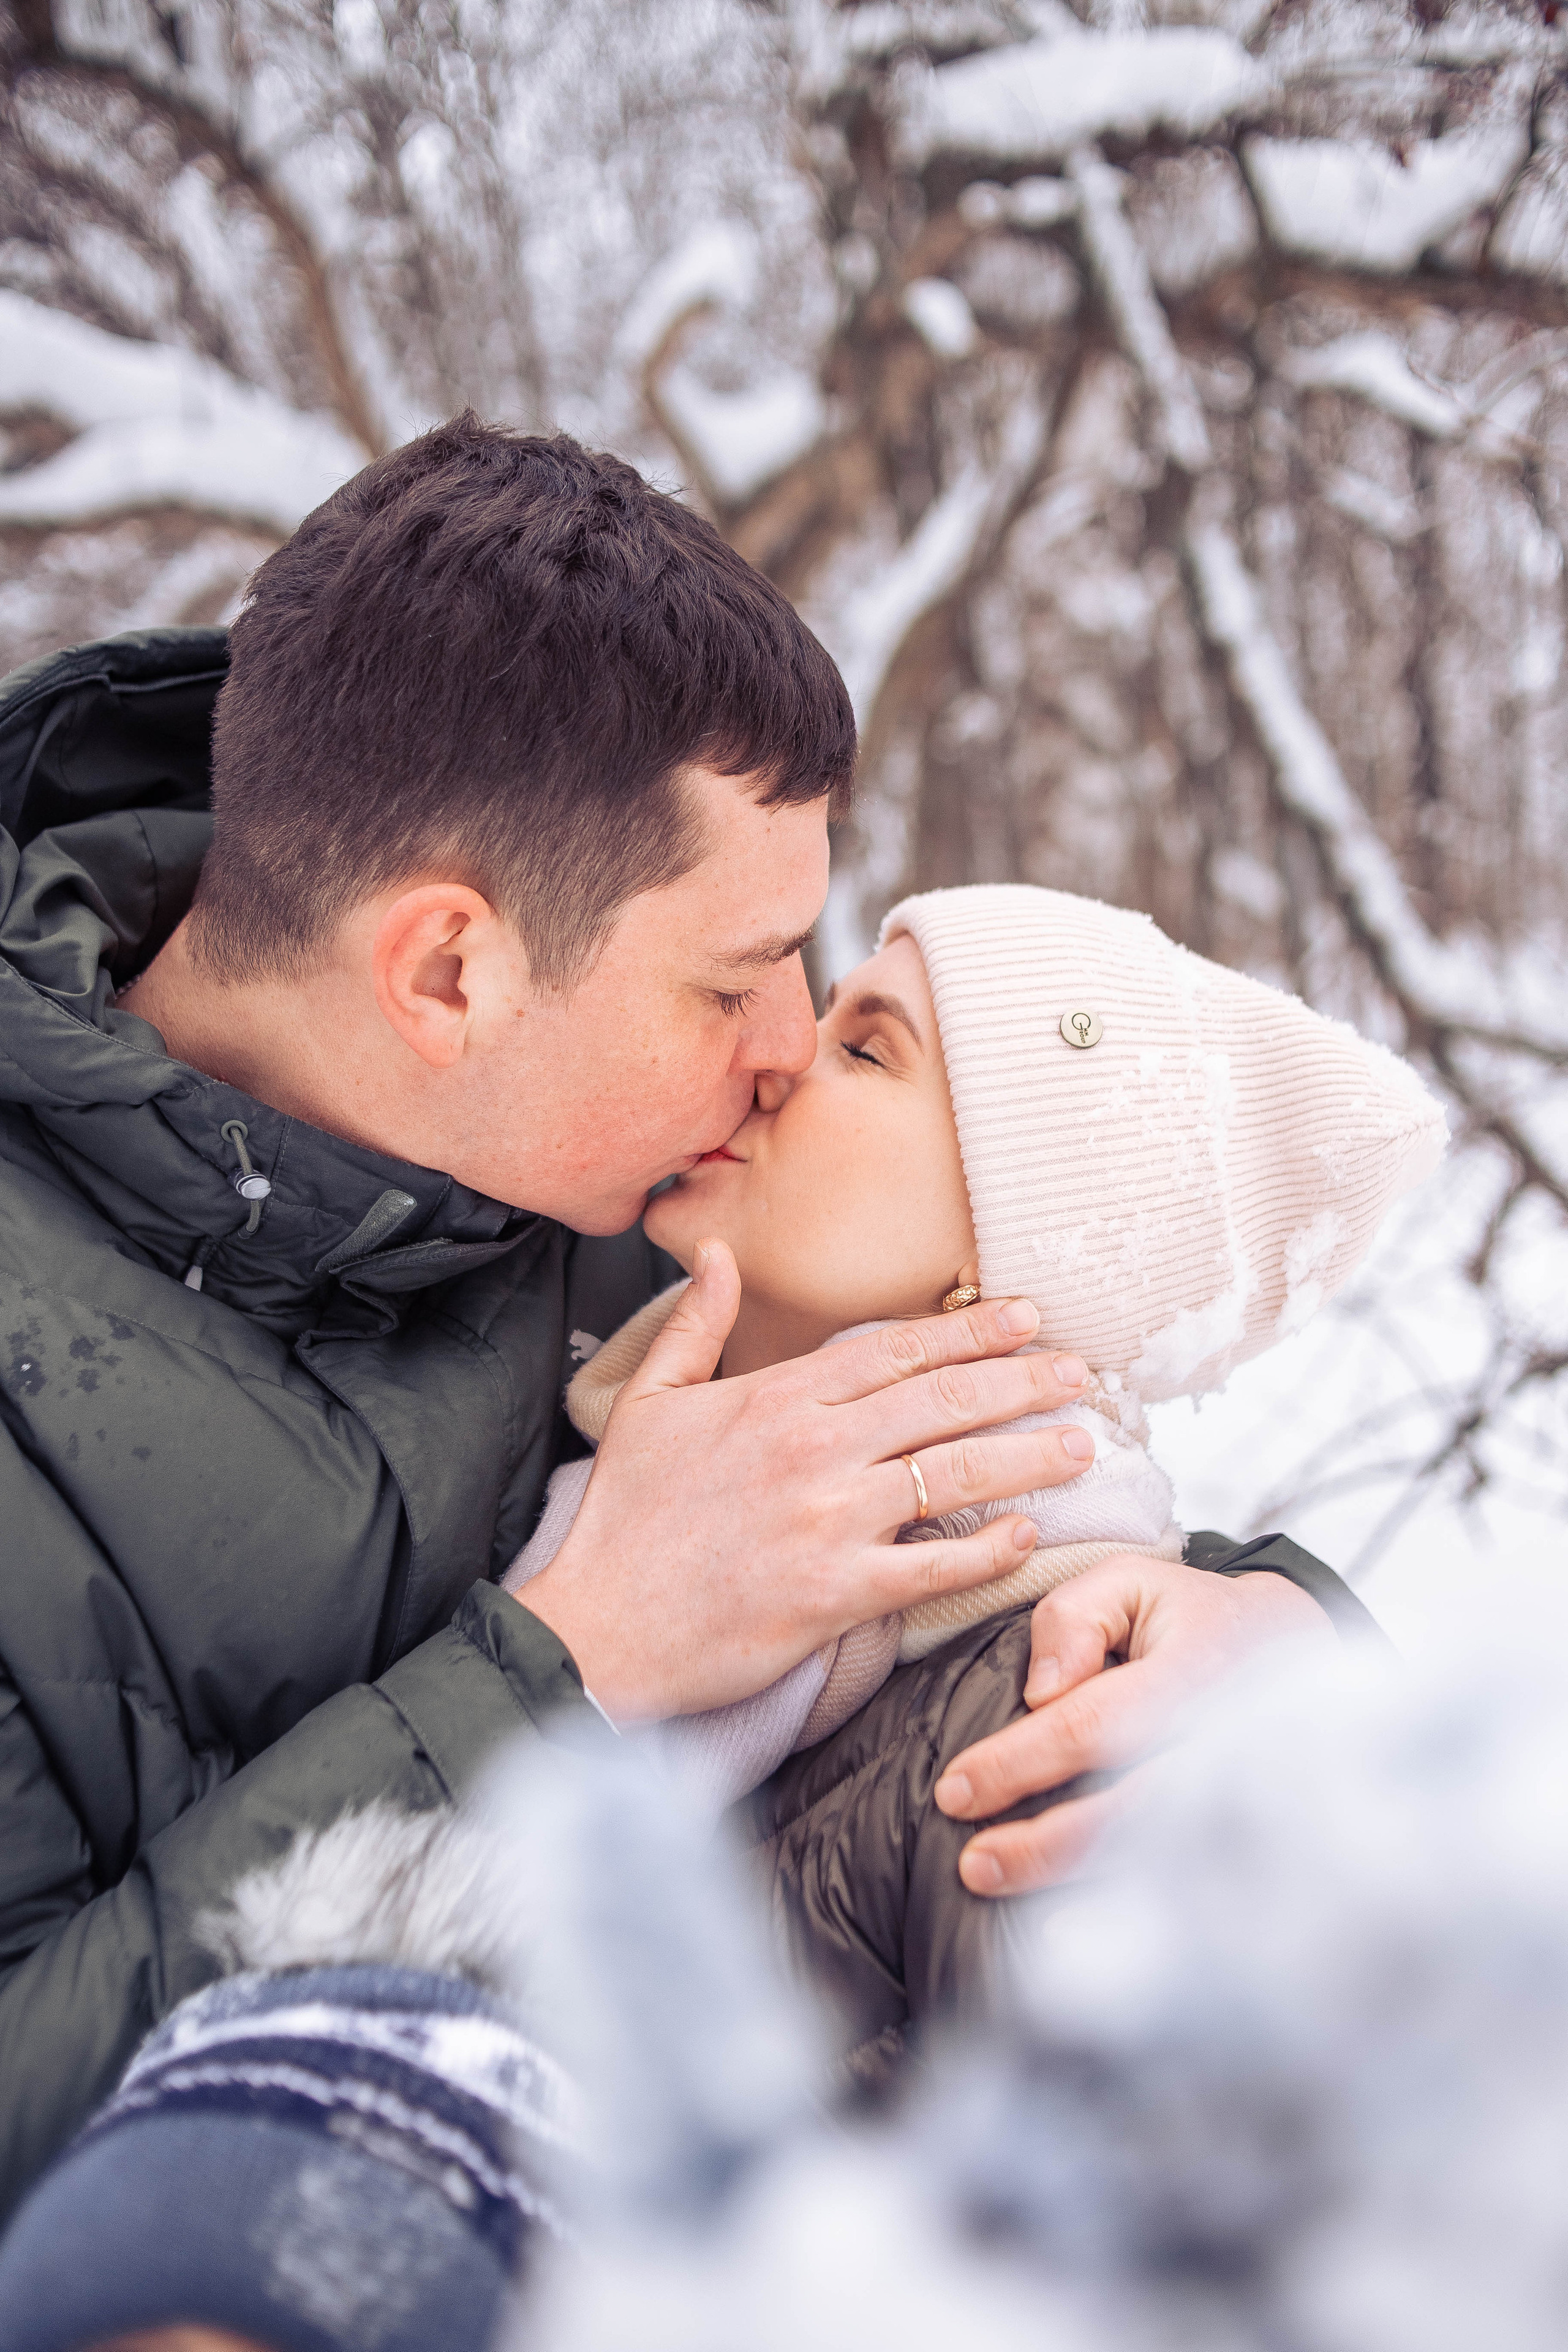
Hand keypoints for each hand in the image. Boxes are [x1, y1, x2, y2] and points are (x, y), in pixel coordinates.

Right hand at [519, 1240, 1094, 1719]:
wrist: (598, 1627)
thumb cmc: (625, 1519)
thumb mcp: (647, 1403)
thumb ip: (696, 1325)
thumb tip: (720, 1253)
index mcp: (774, 1399)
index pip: (893, 1351)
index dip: (968, 1331)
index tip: (1027, 1317)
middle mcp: (811, 1450)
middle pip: (941, 1401)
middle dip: (1021, 1381)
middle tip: (1081, 1374)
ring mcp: (827, 1522)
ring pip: (952, 1473)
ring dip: (1025, 1457)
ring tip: (1080, 1447)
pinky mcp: (835, 1594)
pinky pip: (933, 1566)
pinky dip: (986, 1550)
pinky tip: (1025, 1536)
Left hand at [934, 1556, 1335, 1894]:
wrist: (1297, 1650)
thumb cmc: (1194, 1617)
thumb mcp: (1132, 1581)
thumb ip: (1072, 1617)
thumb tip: (1040, 1693)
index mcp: (1190, 1676)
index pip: (1092, 1726)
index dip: (1019, 1764)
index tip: (956, 1790)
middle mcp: (1221, 1743)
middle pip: (1125, 1809)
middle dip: (1042, 1844)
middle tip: (971, 1863)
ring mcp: (1240, 1796)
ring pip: (1152, 1855)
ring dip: (1071, 1878)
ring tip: (997, 1884)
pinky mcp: (1246, 1832)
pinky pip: (1182, 1877)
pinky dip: (1125, 1901)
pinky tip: (1069, 1919)